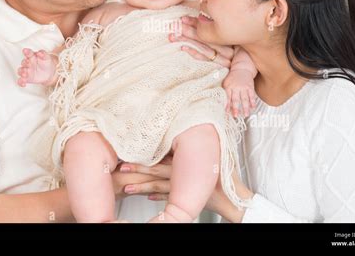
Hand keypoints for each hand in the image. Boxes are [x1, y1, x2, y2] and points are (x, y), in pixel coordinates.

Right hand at [17, 48, 57, 86]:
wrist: (49, 73)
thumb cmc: (46, 63)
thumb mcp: (47, 58)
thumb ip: (43, 54)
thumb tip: (40, 52)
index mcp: (32, 56)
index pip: (29, 53)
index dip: (27, 52)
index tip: (25, 51)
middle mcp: (28, 63)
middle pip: (24, 62)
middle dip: (25, 63)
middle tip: (27, 63)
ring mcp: (26, 71)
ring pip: (21, 71)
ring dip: (22, 72)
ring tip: (24, 74)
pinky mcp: (26, 78)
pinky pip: (21, 80)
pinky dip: (21, 82)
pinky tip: (23, 84)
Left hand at [120, 155, 253, 222]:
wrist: (233, 198)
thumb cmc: (218, 179)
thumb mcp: (200, 164)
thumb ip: (183, 160)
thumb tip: (163, 163)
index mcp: (186, 158)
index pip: (161, 156)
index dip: (145, 155)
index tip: (129, 154)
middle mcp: (184, 169)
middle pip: (157, 168)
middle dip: (138, 169)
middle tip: (122, 168)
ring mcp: (186, 184)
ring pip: (160, 183)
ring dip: (142, 185)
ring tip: (127, 187)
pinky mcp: (189, 198)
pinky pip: (170, 197)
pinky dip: (157, 197)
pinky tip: (147, 199)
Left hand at [169, 16, 233, 68]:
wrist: (244, 77)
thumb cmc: (235, 58)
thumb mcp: (228, 43)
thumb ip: (213, 33)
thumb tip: (194, 22)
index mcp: (228, 38)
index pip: (210, 28)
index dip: (195, 22)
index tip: (182, 19)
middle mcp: (227, 47)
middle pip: (205, 37)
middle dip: (187, 30)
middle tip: (173, 26)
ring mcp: (224, 58)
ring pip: (203, 47)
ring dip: (187, 40)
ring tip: (173, 36)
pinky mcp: (220, 68)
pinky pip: (204, 59)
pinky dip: (194, 52)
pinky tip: (183, 47)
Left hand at [222, 69, 256, 117]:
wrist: (242, 68)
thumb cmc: (232, 77)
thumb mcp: (226, 82)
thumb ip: (224, 91)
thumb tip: (220, 101)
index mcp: (229, 86)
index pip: (227, 97)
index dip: (227, 104)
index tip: (227, 112)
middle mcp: (236, 87)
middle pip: (236, 99)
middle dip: (236, 108)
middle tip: (236, 115)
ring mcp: (244, 87)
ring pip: (245, 99)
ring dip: (245, 107)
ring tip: (246, 114)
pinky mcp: (250, 87)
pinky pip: (252, 95)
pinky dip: (253, 102)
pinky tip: (253, 107)